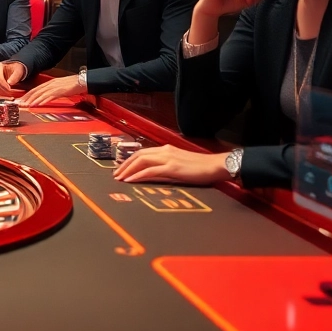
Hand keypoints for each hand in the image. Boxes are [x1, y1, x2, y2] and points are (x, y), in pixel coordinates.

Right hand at [0, 62, 24, 95]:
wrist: (13, 70)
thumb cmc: (15, 69)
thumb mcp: (18, 70)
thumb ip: (15, 76)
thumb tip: (10, 82)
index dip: (3, 84)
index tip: (9, 89)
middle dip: (2, 89)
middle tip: (9, 93)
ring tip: (7, 95)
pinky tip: (3, 95)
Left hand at [17, 75, 82, 106]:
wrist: (82, 80)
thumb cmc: (73, 84)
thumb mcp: (60, 87)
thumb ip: (52, 91)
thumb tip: (45, 97)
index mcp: (50, 83)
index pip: (35, 89)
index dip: (28, 95)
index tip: (22, 100)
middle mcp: (51, 84)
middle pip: (36, 91)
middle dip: (27, 98)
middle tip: (20, 104)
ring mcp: (55, 87)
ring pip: (41, 94)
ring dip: (33, 100)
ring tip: (27, 105)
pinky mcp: (61, 91)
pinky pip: (50, 96)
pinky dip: (44, 100)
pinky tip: (39, 104)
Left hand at [113, 146, 229, 184]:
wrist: (216, 166)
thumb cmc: (201, 167)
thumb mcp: (180, 164)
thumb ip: (167, 166)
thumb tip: (155, 173)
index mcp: (167, 149)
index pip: (143, 152)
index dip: (130, 160)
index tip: (122, 168)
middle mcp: (165, 151)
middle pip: (138, 155)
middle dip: (124, 165)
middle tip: (116, 175)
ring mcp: (168, 158)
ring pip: (141, 161)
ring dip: (128, 170)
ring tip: (119, 178)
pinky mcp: (172, 168)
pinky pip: (150, 171)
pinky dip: (138, 175)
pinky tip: (130, 181)